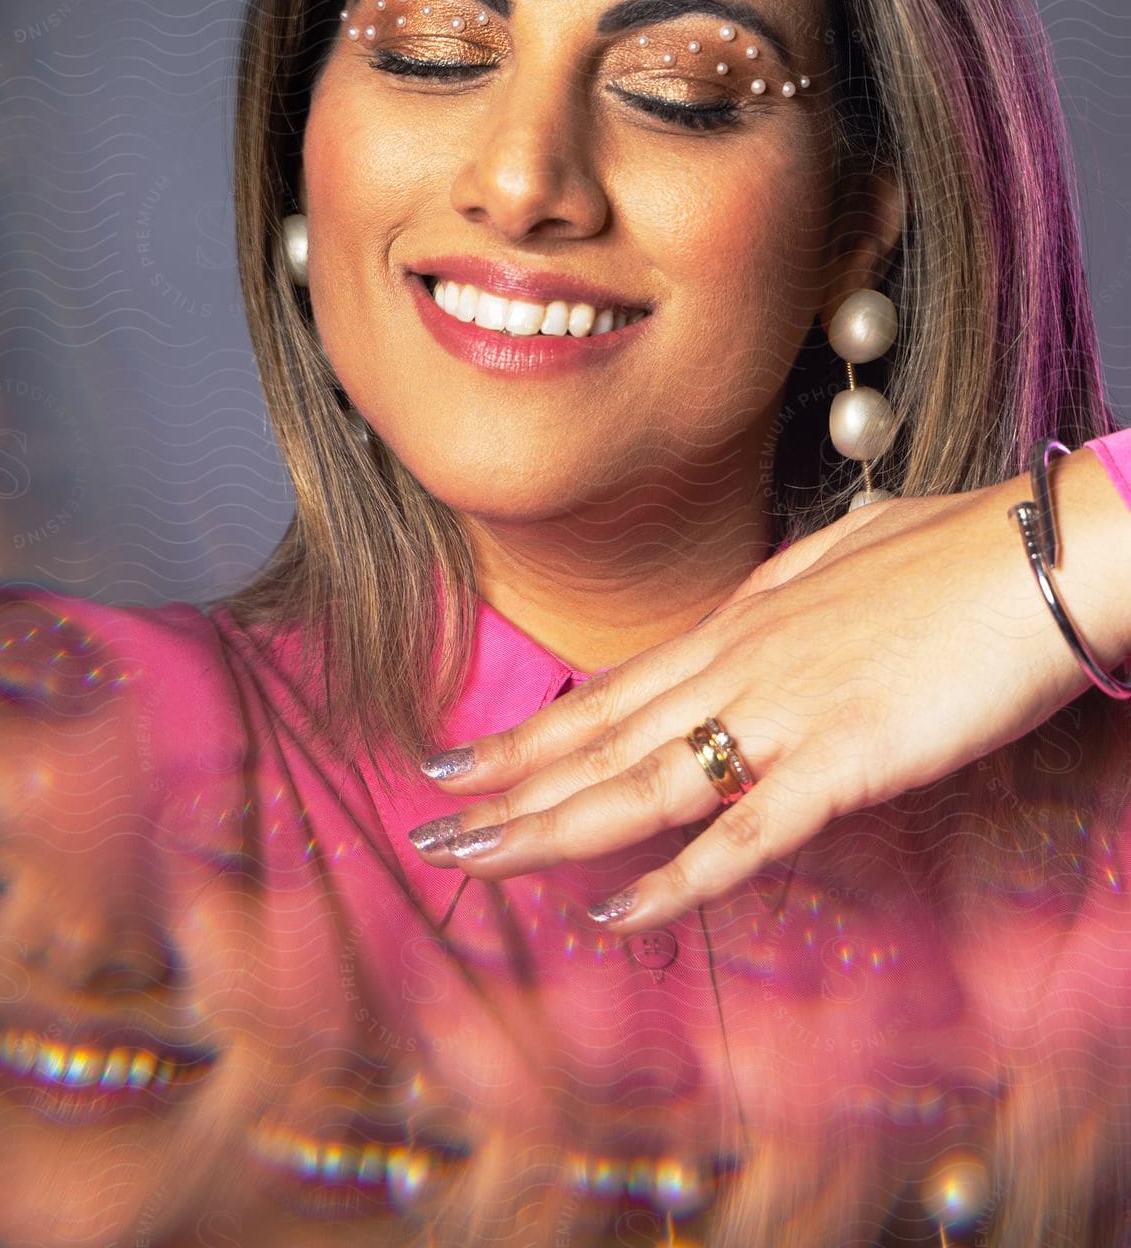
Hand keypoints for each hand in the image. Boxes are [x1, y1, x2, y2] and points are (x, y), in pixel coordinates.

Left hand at [407, 451, 1130, 930]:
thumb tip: (747, 610)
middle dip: (507, 784)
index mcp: (739, 621)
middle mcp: (738, 666)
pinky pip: (743, 835)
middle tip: (425, 819)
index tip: (461, 756)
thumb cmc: (954, 551)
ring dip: (548, 826)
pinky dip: (675, 880)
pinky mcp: (844, 759)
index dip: (531, 731)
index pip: (611, 690)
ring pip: (640, 783)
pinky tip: (616, 913)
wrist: (1039, 552)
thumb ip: (781, 596)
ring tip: (471, 860)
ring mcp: (783, 712)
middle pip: (601, 738)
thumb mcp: (840, 559)